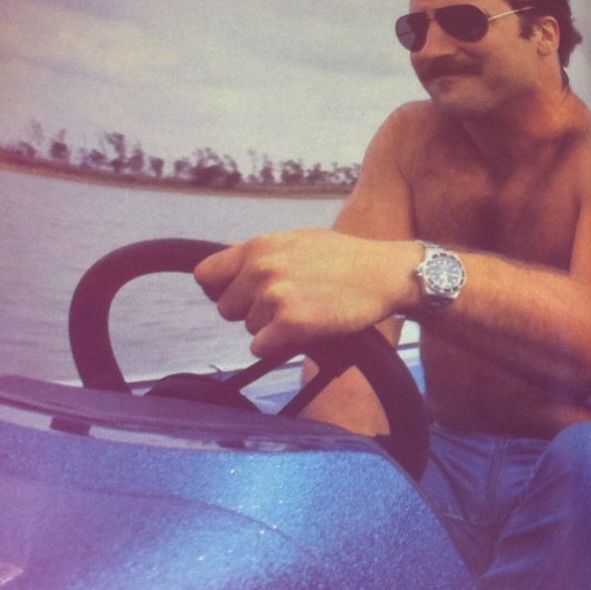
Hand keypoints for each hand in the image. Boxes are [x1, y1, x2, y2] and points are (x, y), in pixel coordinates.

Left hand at [194, 230, 421, 359]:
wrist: (385, 274)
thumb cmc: (346, 258)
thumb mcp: (297, 240)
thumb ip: (260, 253)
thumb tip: (226, 259)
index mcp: (258, 246)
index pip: (205, 274)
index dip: (220, 290)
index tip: (240, 297)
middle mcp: (262, 269)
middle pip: (226, 309)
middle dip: (250, 312)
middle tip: (286, 306)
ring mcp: (276, 297)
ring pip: (249, 329)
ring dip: (272, 329)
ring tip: (307, 311)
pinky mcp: (292, 324)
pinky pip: (261, 348)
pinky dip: (280, 346)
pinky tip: (305, 331)